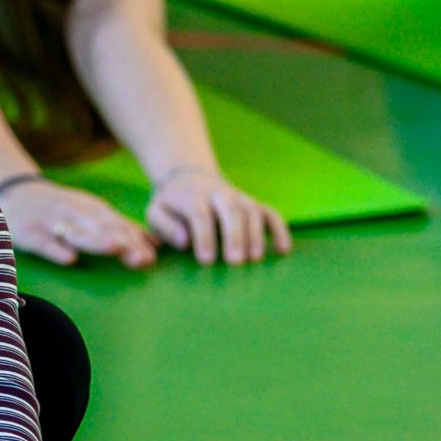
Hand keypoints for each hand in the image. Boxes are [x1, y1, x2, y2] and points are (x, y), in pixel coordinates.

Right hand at [1, 181, 157, 269]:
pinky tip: (69, 259)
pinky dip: (55, 249)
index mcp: (92, 210)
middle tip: (141, 258)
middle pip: (101, 228)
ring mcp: (51, 221)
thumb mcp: (92, 213)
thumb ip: (121, 228)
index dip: (134, 240)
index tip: (153, 257)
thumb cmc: (60, 210)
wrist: (14, 194)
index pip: (117, 225)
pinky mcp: (28, 232)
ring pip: (75, 232)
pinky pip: (43, 241)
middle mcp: (74, 213)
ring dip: (95, 240)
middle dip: (122, 242)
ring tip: (114, 249)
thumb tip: (157, 245)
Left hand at [145, 168, 290, 266]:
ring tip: (255, 260)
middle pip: (230, 210)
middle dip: (234, 235)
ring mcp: (239, 198)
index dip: (204, 236)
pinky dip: (280, 229)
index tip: (206, 261)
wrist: (190, 178)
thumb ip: (165, 226)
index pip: (199, 214)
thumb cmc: (171, 206)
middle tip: (236, 262)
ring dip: (255, 235)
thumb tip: (185, 241)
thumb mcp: (156, 212)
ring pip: (252, 211)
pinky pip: (271, 214)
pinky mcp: (254, 204)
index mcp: (192, 196)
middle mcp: (219, 194)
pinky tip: (284, 250)